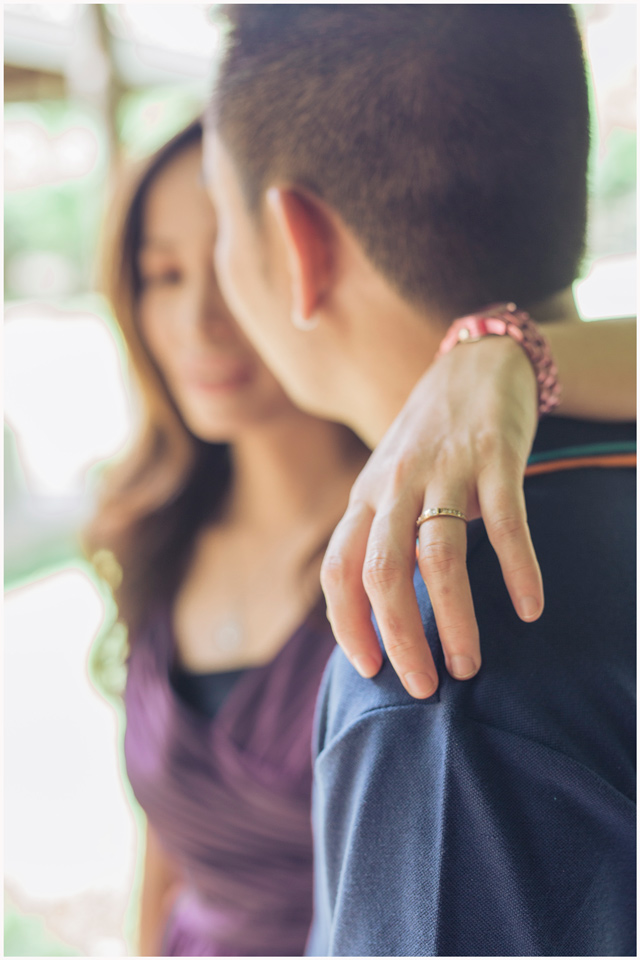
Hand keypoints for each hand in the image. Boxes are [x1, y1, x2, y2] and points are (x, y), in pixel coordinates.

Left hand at [321, 336, 542, 698]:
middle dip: (399, 637)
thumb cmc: (426, 440)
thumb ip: (376, 537)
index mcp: (364, 498)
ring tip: (469, 664)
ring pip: (440, 556)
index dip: (347, 625)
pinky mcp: (495, 457)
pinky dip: (518, 569)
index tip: (370, 669)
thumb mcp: (385, 484)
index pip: (338, 571)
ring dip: (454, 617)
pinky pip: (506, 522)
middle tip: (423, 686)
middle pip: (382, 572)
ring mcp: (445, 469)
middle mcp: (395, 485)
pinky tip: (530, 607)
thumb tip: (374, 616)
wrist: (473, 363)